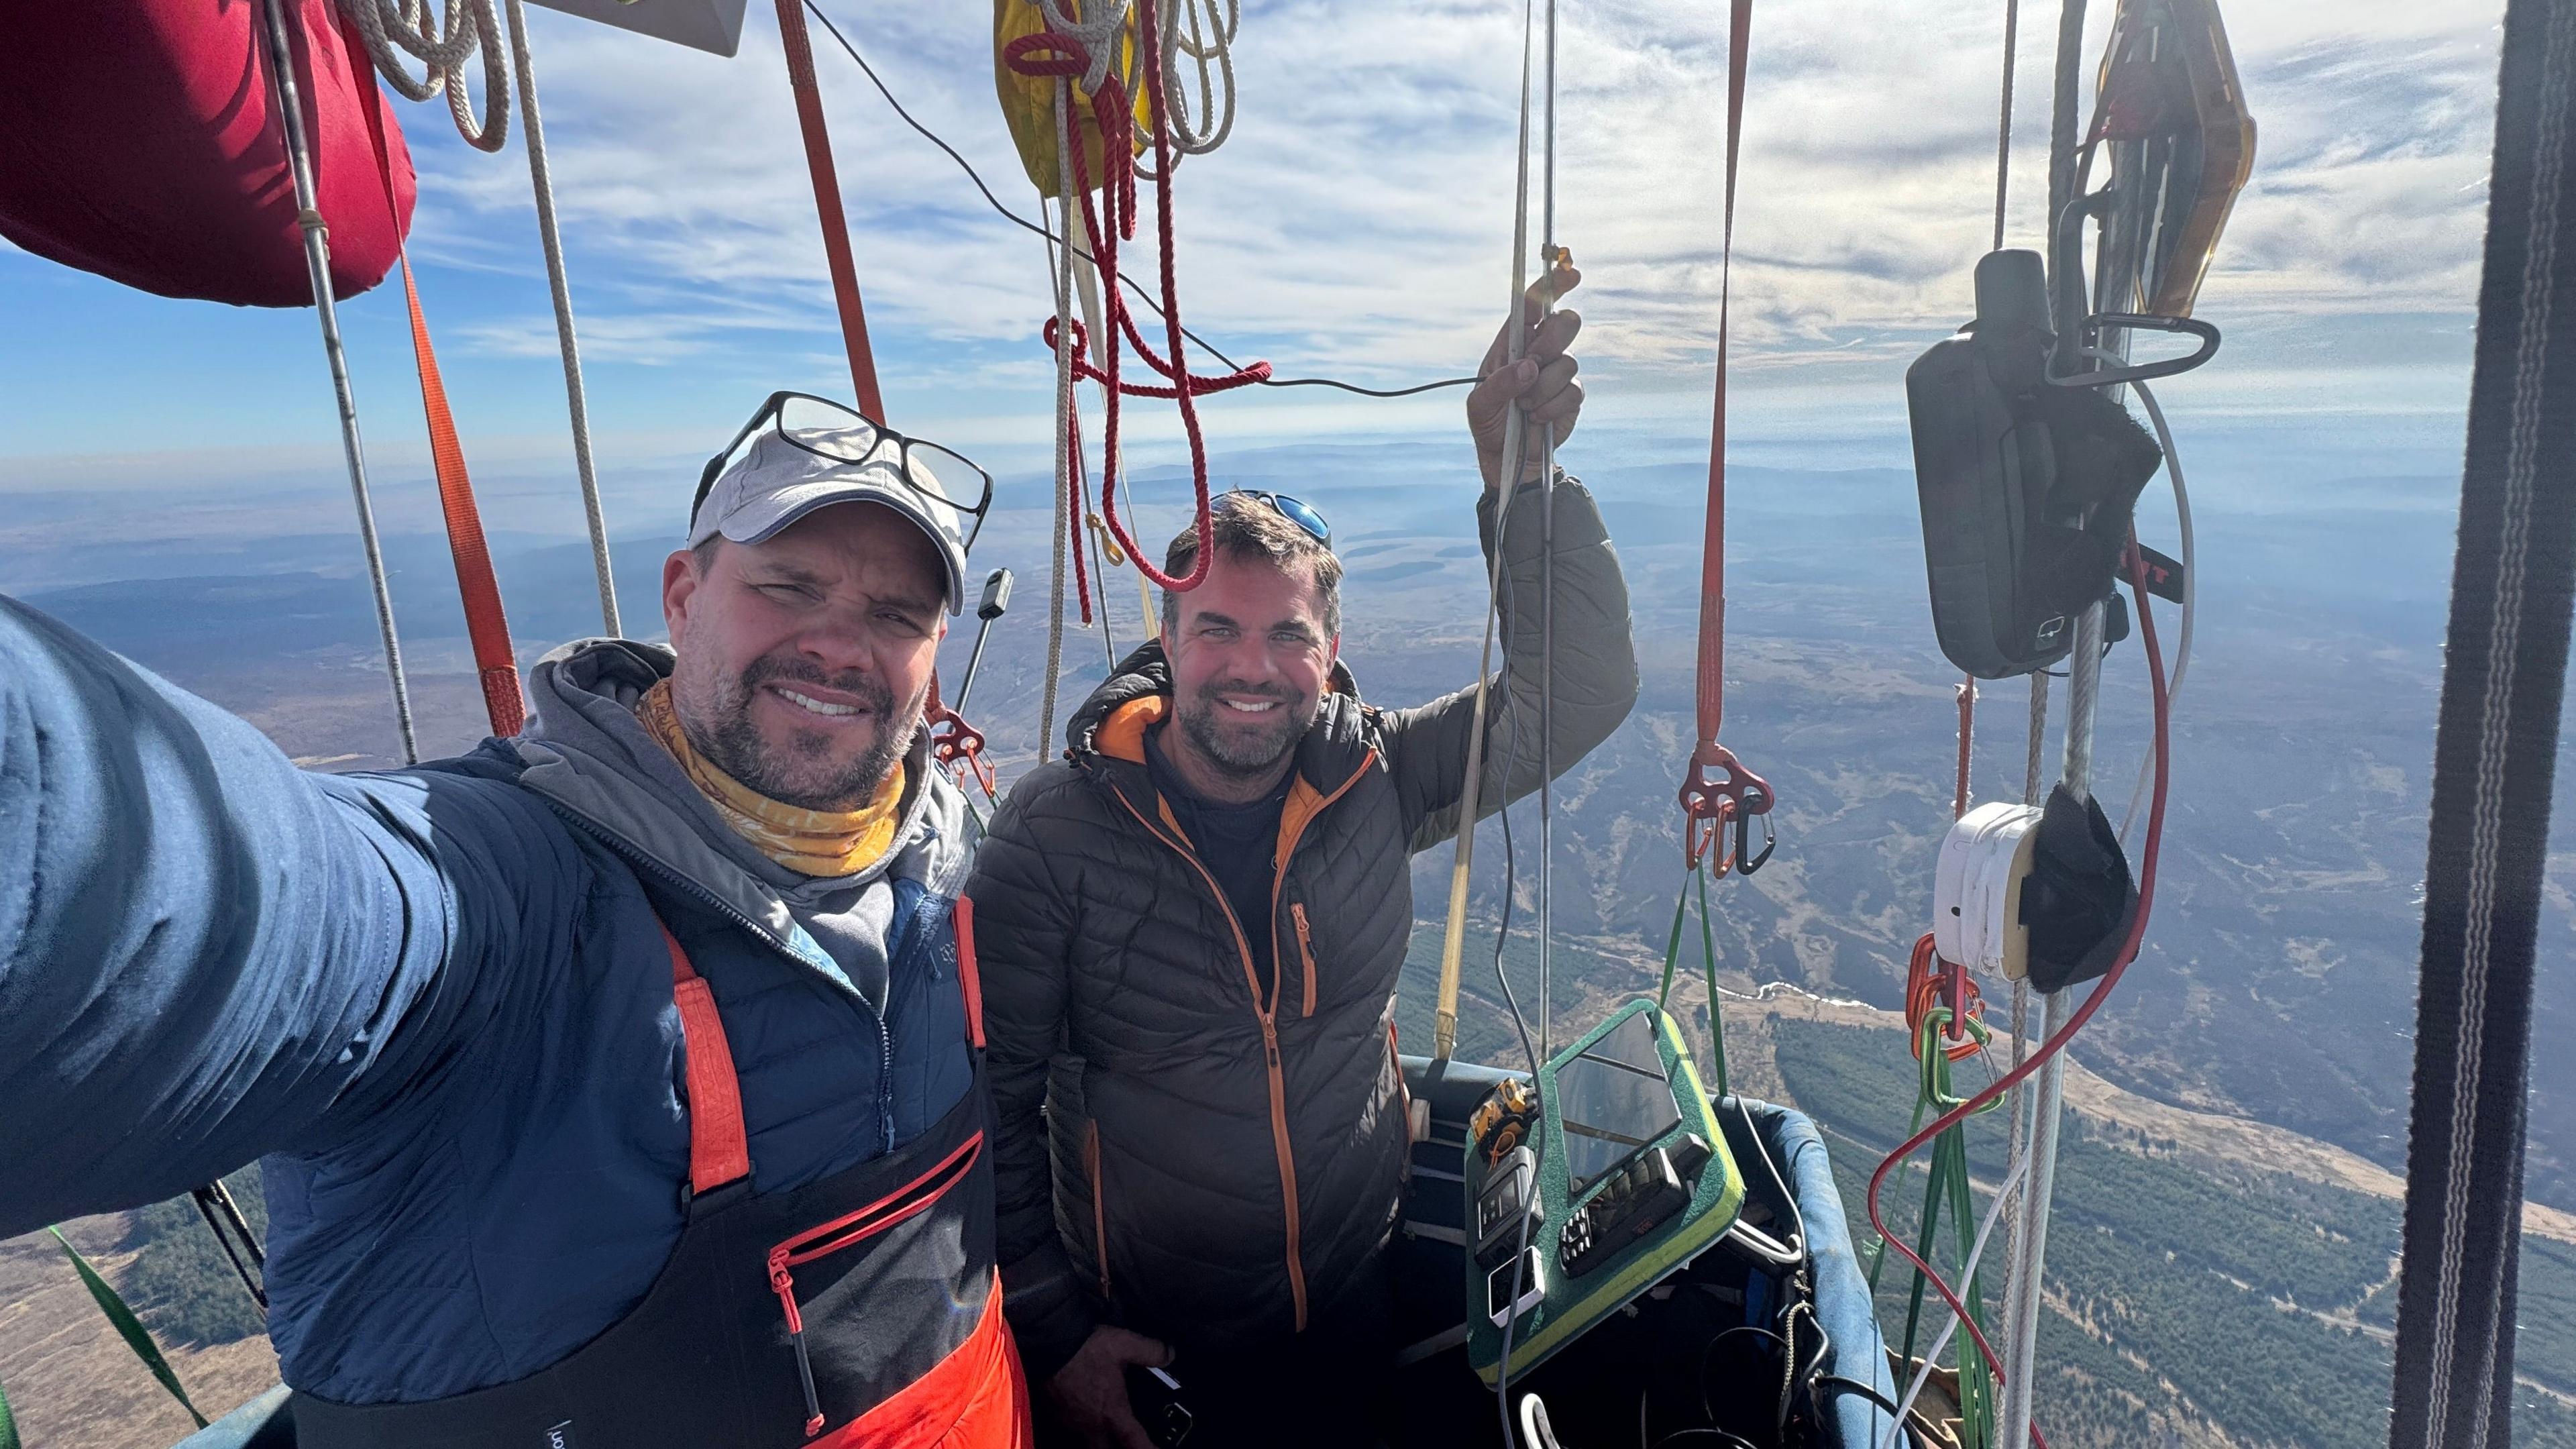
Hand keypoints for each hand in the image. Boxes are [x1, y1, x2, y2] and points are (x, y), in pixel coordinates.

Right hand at [1045, 1325, 1171, 1448]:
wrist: (1047, 1345)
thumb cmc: (1084, 1348)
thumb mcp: (1125, 1344)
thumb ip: (1151, 1351)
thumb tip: (1170, 1354)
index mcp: (1113, 1413)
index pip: (1136, 1443)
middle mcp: (1092, 1427)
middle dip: (1122, 1448)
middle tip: (1132, 1441)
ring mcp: (1072, 1426)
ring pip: (1090, 1447)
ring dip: (1103, 1445)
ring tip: (1110, 1436)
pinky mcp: (1057, 1419)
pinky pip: (1073, 1438)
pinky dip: (1083, 1437)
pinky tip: (1088, 1426)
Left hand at [1467, 258, 1583, 491]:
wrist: (1506, 458)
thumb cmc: (1489, 423)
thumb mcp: (1479, 404)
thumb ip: (1498, 383)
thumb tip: (1528, 368)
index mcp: (1514, 340)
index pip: (1535, 303)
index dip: (1553, 284)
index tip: (1571, 272)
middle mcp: (1540, 350)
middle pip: (1564, 322)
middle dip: (1550, 344)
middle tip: (1531, 368)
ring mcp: (1559, 371)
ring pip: (1568, 361)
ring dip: (1542, 388)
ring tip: (1523, 406)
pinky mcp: (1572, 395)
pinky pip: (1573, 391)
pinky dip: (1551, 407)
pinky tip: (1537, 418)